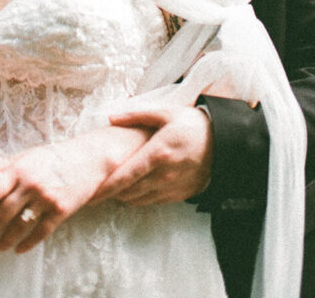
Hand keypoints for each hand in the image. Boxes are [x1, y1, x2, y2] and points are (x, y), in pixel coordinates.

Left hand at [0, 132, 133, 253]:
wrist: (87, 158)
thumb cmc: (52, 156)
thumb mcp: (27, 156)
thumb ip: (5, 167)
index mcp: (19, 169)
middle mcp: (31, 184)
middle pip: (2, 213)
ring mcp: (46, 198)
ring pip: (19, 225)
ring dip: (4, 240)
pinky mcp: (60, 210)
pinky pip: (40, 232)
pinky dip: (27, 243)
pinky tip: (18, 249)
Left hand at [90, 106, 212, 205]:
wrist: (225, 143)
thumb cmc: (193, 125)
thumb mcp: (166, 112)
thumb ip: (136, 114)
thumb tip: (111, 116)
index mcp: (157, 154)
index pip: (124, 176)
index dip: (105, 187)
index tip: (90, 192)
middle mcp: (163, 175)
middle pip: (128, 192)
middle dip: (110, 193)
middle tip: (94, 190)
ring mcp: (172, 188)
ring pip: (139, 200)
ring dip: (123, 196)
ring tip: (111, 189)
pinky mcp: (180, 195)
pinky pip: (153, 202)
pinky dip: (139, 198)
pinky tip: (133, 190)